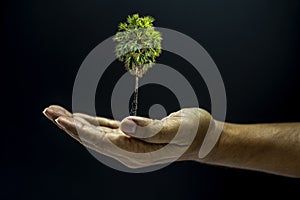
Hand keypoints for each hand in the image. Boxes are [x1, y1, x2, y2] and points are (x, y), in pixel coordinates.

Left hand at [43, 105, 213, 167]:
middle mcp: (128, 152)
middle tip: (48, 111)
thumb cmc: (193, 132)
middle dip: (69, 125)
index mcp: (137, 153)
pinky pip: (106, 130)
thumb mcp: (176, 129)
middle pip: (92, 139)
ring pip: (96, 134)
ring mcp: (128, 145)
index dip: (81, 130)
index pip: (102, 142)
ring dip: (76, 123)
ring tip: (56, 112)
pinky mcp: (131, 137)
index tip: (60, 118)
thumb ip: (151, 129)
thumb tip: (125, 124)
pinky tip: (80, 118)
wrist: (202, 139)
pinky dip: (91, 124)